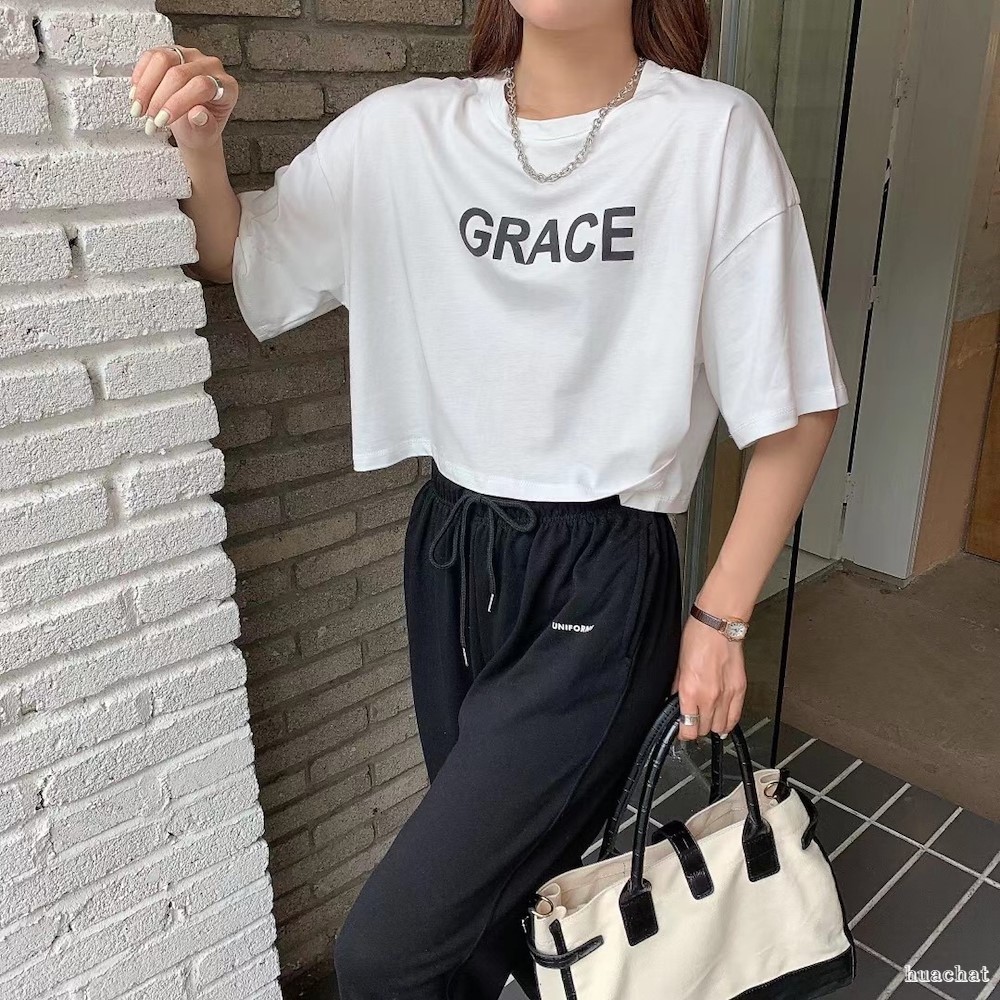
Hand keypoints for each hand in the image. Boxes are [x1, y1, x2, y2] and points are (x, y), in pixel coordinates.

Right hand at [129, 45, 238, 150]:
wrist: (193, 126)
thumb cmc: (201, 129)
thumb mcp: (205, 134)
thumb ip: (204, 126)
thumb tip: (197, 114)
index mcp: (227, 86)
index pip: (201, 86)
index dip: (178, 102)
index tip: (162, 120)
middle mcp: (211, 66)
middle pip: (179, 73)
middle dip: (159, 98)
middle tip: (149, 118)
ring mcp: (190, 56)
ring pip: (162, 59)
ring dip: (146, 86)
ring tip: (139, 108)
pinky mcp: (172, 52)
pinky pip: (151, 56)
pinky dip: (140, 76)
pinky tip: (136, 95)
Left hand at [670, 614, 746, 740]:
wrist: (718, 625)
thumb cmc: (697, 638)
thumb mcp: (679, 665)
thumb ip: (678, 688)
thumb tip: (677, 702)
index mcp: (690, 691)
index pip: (688, 728)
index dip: (683, 734)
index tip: (682, 731)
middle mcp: (709, 697)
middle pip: (704, 730)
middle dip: (697, 729)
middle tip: (693, 723)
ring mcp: (727, 695)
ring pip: (721, 728)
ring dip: (713, 726)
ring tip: (707, 720)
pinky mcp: (740, 690)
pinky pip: (735, 717)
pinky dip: (728, 721)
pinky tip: (723, 719)